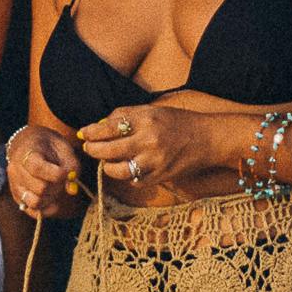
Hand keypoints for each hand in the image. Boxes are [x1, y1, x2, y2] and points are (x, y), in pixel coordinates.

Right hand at [7, 126, 83, 217]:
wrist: (31, 145)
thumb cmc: (50, 147)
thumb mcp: (64, 149)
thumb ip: (72, 167)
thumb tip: (72, 190)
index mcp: (26, 153)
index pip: (37, 168)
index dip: (56, 174)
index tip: (65, 173)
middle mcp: (16, 170)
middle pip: (39, 188)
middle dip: (57, 187)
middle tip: (62, 180)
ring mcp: (15, 185)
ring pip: (34, 202)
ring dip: (51, 199)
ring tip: (56, 189)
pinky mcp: (17, 197)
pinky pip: (31, 211)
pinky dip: (45, 210)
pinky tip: (54, 204)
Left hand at [74, 103, 236, 197]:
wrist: (206, 139)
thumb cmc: (176, 122)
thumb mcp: (152, 110)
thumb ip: (126, 116)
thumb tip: (99, 125)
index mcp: (146, 119)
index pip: (109, 127)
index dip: (92, 132)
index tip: (85, 133)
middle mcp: (149, 140)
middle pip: (108, 150)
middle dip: (93, 150)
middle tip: (90, 148)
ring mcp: (154, 161)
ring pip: (117, 170)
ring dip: (107, 167)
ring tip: (108, 161)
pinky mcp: (160, 176)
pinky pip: (134, 181)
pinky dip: (127, 176)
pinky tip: (129, 168)